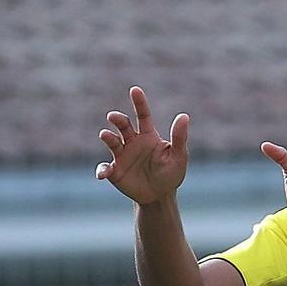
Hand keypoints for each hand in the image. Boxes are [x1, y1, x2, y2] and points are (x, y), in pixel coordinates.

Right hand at [95, 86, 188, 203]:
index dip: (139, 102)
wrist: (159, 196)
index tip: (135, 90)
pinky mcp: (114, 170)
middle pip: (123, 125)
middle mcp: (132, 141)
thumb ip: (179, 138)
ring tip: (106, 136)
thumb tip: (184, 116)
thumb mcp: (178, 157)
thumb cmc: (170, 174)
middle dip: (117, 119)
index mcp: (148, 135)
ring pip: (111, 141)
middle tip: (113, 117)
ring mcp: (122, 155)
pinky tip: (103, 174)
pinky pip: (105, 167)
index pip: (143, 115)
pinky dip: (102, 169)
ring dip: (108, 137)